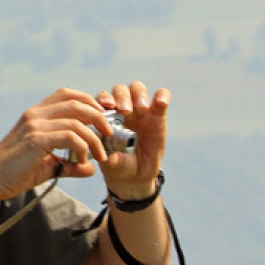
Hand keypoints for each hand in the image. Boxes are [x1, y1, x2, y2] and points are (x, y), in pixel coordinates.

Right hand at [0, 87, 115, 200]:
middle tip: (109, 135)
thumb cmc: (16, 173)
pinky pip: (70, 136)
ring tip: (100, 156)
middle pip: (77, 102)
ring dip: (95, 139)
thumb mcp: (48, 166)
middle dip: (99, 117)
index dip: (89, 102)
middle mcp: (35, 114)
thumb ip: (70, 164)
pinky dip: (83, 148)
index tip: (103, 119)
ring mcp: (35, 125)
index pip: (67, 94)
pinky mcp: (36, 139)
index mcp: (36, 114)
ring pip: (77, 121)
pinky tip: (83, 161)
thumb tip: (91, 168)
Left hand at [96, 81, 169, 199]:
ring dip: (138, 95)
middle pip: (120, 90)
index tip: (107, 106)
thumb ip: (110, 159)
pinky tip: (161, 103)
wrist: (137, 175)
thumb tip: (108, 157)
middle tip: (125, 111)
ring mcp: (140, 109)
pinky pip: (161, 97)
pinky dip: (162, 96)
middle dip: (122, 97)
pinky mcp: (158, 113)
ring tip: (141, 108)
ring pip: (137, 89)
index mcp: (106, 116)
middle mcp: (121, 108)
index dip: (104, 99)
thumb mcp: (113, 164)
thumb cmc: (119, 165)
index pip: (102, 99)